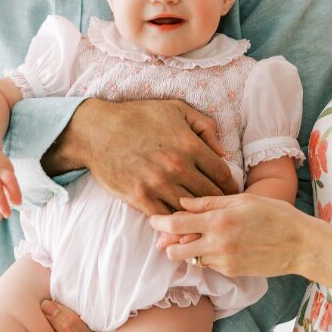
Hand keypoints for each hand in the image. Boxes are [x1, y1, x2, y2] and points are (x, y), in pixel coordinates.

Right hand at [65, 99, 240, 215]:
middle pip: (211, 195)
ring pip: (190, 209)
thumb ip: (205, 127)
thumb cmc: (139, 116)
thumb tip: (223, 152)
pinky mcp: (140, 197)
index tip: (234, 193)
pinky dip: (175, 221)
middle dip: (220, 203)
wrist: (97, 130)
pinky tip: (180, 221)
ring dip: (198, 215)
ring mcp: (158, 184)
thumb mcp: (176, 109)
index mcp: (190, 146)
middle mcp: (177, 168)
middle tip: (224, 210)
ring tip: (206, 219)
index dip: (232, 186)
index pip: (223, 175)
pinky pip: (165, 217)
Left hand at [151, 193, 315, 279]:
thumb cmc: (276, 215)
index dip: (159, 222)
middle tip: (173, 235)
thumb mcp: (244, 200)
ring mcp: (224, 261)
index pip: (175, 225)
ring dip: (191, 250)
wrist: (301, 244)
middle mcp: (217, 243)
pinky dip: (209, 256)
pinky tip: (223, 246)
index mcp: (219, 220)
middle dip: (169, 243)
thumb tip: (183, 202)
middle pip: (174, 250)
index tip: (154, 219)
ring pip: (191, 259)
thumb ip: (210, 202)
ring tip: (203, 238)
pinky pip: (209, 265)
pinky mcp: (231, 272)